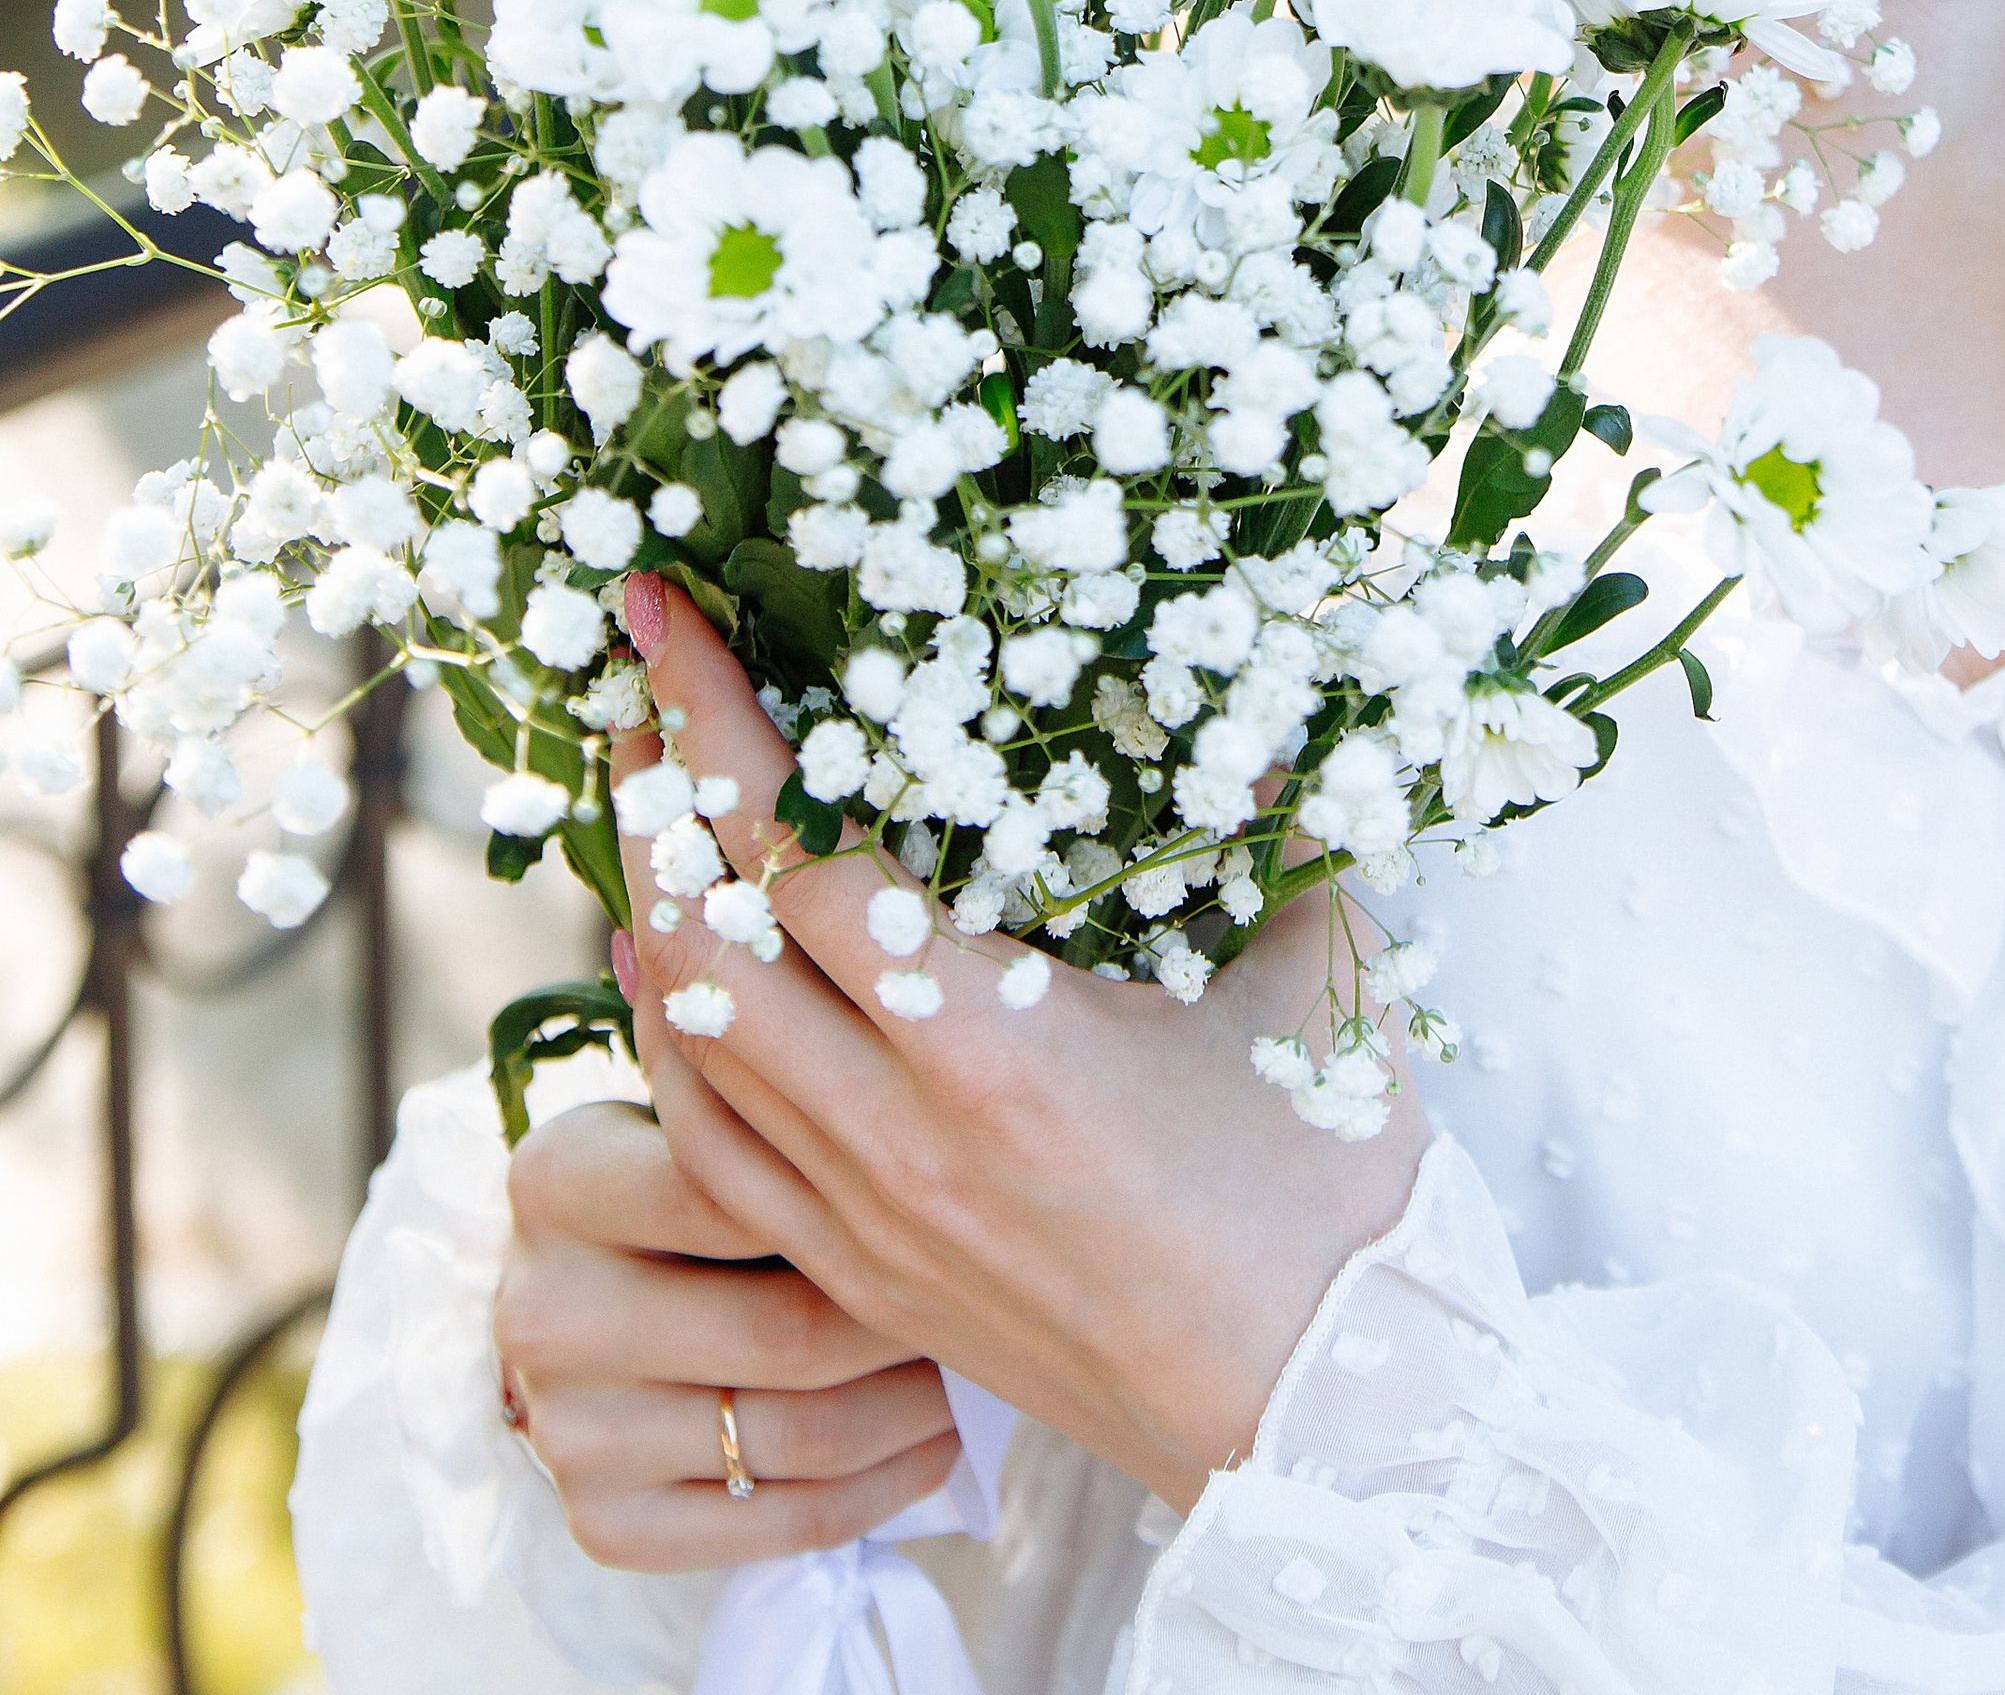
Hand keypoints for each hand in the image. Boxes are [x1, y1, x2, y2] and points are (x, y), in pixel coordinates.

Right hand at [497, 1095, 960, 1568]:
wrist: (579, 1299)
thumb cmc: (673, 1174)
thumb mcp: (690, 1108)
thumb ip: (766, 1093)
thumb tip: (901, 1088)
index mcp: (556, 1179)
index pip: (737, 1191)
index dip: (862, 1193)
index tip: (952, 1185)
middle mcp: (542, 1313)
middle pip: (784, 1329)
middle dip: (911, 1314)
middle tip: (996, 1288)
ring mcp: (567, 1434)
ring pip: (799, 1434)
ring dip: (917, 1408)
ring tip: (984, 1364)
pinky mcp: (605, 1524)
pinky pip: (783, 1524)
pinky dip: (884, 1490)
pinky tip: (941, 1444)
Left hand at [614, 577, 1427, 1510]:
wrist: (1329, 1415)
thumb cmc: (1331, 1194)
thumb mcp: (1312, 973)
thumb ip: (1272, 817)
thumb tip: (1262, 693)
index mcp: (999, 1046)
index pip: (798, 854)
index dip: (716, 725)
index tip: (665, 615)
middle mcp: (901, 1136)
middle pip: (704, 942)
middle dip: (659, 794)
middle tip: (646, 685)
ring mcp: (869, 1222)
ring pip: (688, 1050)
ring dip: (653, 913)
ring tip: (654, 806)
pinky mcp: (867, 1282)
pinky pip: (719, 1153)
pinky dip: (676, 1045)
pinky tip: (675, 977)